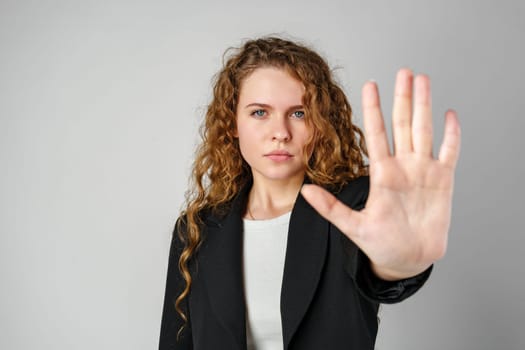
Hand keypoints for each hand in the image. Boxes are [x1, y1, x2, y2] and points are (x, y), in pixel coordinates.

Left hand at [301, 69, 460, 280]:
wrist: (407, 260)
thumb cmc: (380, 244)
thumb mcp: (353, 226)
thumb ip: (331, 208)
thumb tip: (305, 192)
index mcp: (382, 174)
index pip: (376, 133)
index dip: (374, 109)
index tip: (370, 84)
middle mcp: (403, 166)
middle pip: (403, 124)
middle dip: (403, 97)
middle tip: (403, 71)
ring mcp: (424, 171)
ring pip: (424, 130)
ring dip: (424, 106)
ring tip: (423, 81)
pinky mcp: (443, 181)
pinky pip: (449, 152)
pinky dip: (451, 135)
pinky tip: (449, 115)